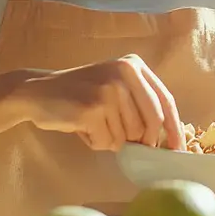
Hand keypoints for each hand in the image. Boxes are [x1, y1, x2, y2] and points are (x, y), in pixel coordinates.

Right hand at [15, 54, 185, 151]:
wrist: (38, 91)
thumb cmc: (80, 94)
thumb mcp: (114, 86)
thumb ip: (139, 104)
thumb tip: (165, 140)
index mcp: (134, 66)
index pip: (165, 100)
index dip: (173, 127)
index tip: (176, 149)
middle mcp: (124, 73)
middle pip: (150, 123)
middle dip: (139, 140)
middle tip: (119, 139)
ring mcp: (109, 90)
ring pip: (128, 136)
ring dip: (111, 139)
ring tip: (92, 124)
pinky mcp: (93, 108)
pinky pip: (107, 142)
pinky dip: (96, 142)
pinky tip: (82, 127)